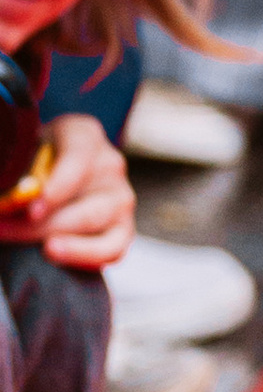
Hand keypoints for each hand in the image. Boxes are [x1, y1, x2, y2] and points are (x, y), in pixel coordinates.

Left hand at [7, 117, 135, 273]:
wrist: (48, 177)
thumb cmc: (32, 163)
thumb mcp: (23, 155)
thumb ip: (19, 171)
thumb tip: (10, 199)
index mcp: (83, 135)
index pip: (78, 158)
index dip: (57, 187)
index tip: (33, 210)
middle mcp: (109, 163)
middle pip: (83, 198)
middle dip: (43, 223)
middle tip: (7, 231)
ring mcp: (121, 196)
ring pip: (94, 223)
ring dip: (62, 241)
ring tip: (35, 249)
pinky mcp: (123, 227)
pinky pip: (113, 248)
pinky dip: (86, 256)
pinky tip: (58, 256)